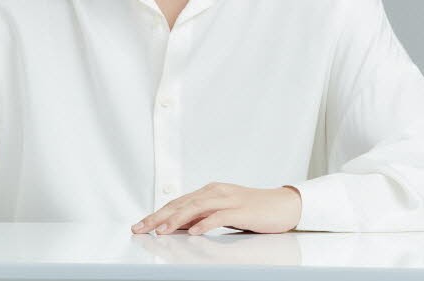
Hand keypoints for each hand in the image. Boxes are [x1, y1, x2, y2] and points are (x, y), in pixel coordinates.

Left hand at [131, 182, 301, 235]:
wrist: (283, 205)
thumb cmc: (253, 210)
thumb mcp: (223, 212)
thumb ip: (202, 216)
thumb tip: (178, 227)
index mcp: (209, 192)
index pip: (177, 203)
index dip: (157, 213)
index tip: (140, 225)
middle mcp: (215, 192)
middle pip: (181, 203)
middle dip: (159, 216)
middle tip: (141, 228)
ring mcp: (228, 199)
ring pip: (196, 207)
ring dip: (176, 220)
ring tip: (161, 230)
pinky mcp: (241, 210)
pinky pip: (219, 216)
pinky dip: (204, 223)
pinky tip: (193, 231)